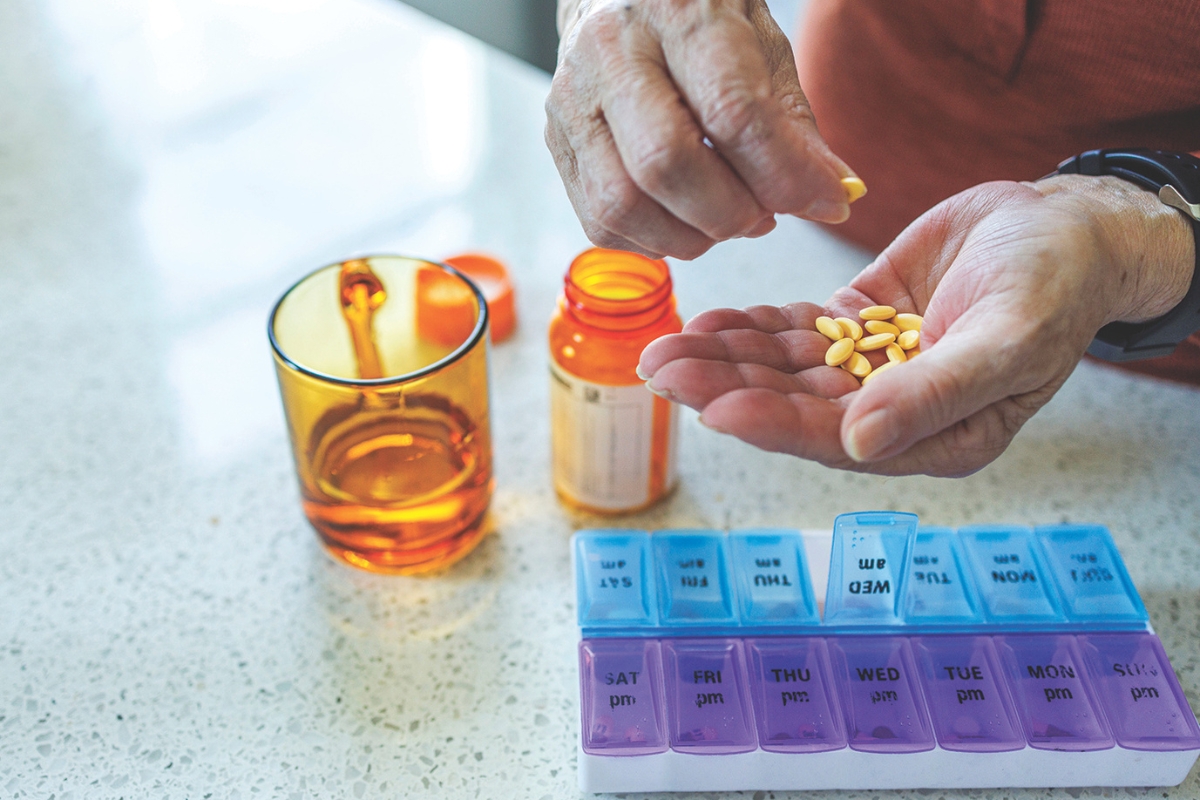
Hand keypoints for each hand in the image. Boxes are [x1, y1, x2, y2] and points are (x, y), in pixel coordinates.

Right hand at [546, 0, 855, 259]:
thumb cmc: (697, 20)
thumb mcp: (762, 47)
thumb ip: (795, 125)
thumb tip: (833, 195)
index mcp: (678, 12)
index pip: (732, 112)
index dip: (784, 174)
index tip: (825, 202)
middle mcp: (612, 52)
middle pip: (664, 164)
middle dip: (730, 213)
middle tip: (765, 216)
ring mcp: (572, 100)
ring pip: (622, 203)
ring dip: (689, 236)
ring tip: (726, 220)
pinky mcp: (556, 142)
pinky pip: (600, 220)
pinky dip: (652, 239)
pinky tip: (682, 218)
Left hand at [637, 176, 1194, 475]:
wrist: (1062, 226)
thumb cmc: (1057, 285)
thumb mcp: (1010, 340)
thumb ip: (936, 396)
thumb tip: (859, 444)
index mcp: (935, 437)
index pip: (838, 439)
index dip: (775, 423)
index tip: (716, 408)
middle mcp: (892, 411)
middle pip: (794, 404)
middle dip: (726, 387)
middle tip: (661, 369)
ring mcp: (870, 366)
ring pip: (784, 367)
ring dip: (725, 358)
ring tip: (664, 346)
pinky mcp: (857, 324)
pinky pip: (794, 329)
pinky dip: (751, 326)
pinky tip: (707, 321)